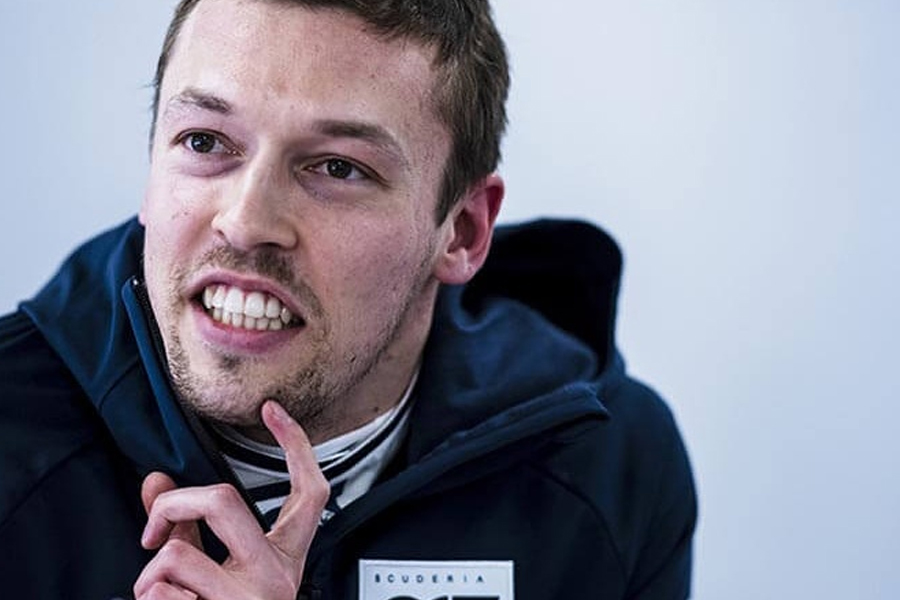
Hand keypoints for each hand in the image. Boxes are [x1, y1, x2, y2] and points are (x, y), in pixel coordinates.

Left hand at [133, 401, 328, 599]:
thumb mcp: (221, 572)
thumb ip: (190, 528)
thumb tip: (156, 483)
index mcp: (285, 557)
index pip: (310, 489)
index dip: (296, 444)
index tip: (274, 412)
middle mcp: (275, 575)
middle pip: (219, 499)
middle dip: (171, 505)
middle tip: (155, 526)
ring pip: (174, 555)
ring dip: (148, 574)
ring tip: (159, 591)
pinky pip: (159, 595)